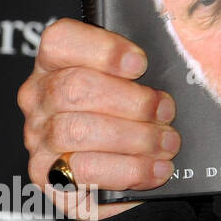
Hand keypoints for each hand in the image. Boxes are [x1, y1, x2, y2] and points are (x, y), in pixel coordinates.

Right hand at [17, 19, 180, 220]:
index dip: (103, 50)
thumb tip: (180, 50)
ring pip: (78, 130)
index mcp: (59, 63)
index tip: (140, 65)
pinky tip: (155, 169)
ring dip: (135, 137)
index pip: (60, 39)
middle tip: (165, 112)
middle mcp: (41, 97)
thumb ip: (152, 65)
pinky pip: (84, 170)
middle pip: (74, 87)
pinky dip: (128, 169)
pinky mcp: (47, 175)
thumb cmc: (138, 120)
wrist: (126, 180)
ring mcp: (40, 137)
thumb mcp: (144, 83)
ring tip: (167, 143)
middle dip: (132, 101)